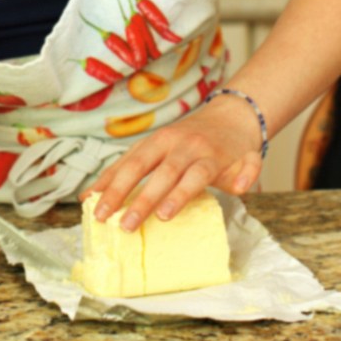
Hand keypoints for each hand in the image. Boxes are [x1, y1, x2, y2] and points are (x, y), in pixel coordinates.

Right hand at [85, 93, 263, 228]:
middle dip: (140, 200)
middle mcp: (182, 146)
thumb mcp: (249, 160)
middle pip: (159, 173)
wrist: (227, 115)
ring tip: (98, 212)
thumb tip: (240, 187)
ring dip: (114, 188)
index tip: (162, 217)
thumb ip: (248, 174)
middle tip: (123, 225)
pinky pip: (124, 159)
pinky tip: (90, 195)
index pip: (192, 175)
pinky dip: (107, 177)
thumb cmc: (235, 149)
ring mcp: (161, 141)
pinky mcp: (147, 142)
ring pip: (134, 163)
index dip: (178, 195)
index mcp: (208, 155)